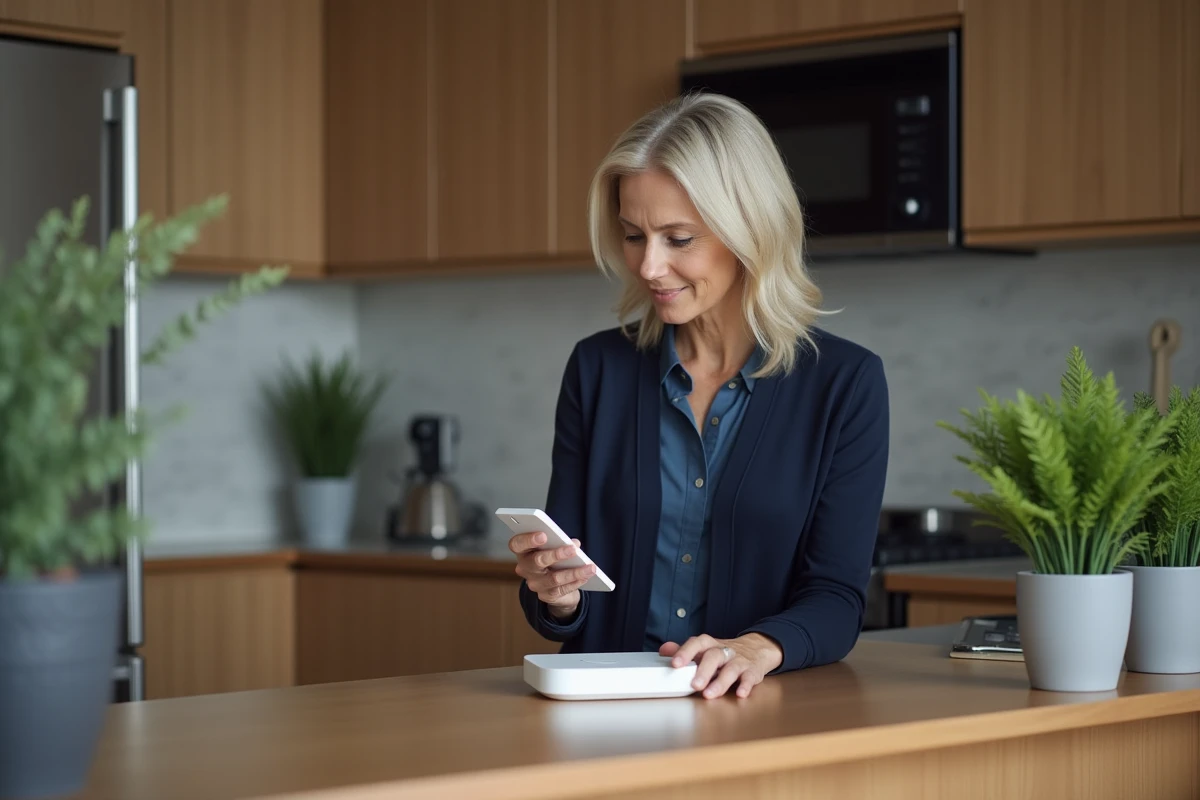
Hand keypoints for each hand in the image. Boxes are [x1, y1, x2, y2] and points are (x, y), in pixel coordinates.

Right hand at [509, 531, 595, 619]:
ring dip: (574, 572)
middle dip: (556, 554)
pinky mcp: (546, 596)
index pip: (517, 544)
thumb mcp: (555, 547)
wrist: (555, 586)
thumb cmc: (553, 559)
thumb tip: (574, 543)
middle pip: (536, 561)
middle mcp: (525, 568)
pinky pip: (562, 589)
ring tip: (590, 567)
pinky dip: (576, 581)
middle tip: (573, 549)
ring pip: (554, 578)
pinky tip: (586, 576)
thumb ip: (561, 542)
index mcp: (524, 551)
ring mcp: (534, 584)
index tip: (543, 534)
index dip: (528, 539)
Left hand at [660, 633, 782, 698]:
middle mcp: (724, 651)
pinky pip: (750, 677)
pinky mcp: (752, 671)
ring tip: (710, 694)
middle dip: (703, 671)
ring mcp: (739, 661)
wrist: (756, 649)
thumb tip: (663, 650)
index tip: (675, 664)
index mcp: (709, 645)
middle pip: (713, 656)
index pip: (697, 643)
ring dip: (720, 682)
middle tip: (694, 685)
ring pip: (731, 669)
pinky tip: (740, 694)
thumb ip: (684, 651)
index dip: (685, 652)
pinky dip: (745, 685)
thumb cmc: (723, 653)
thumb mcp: (704, 650)